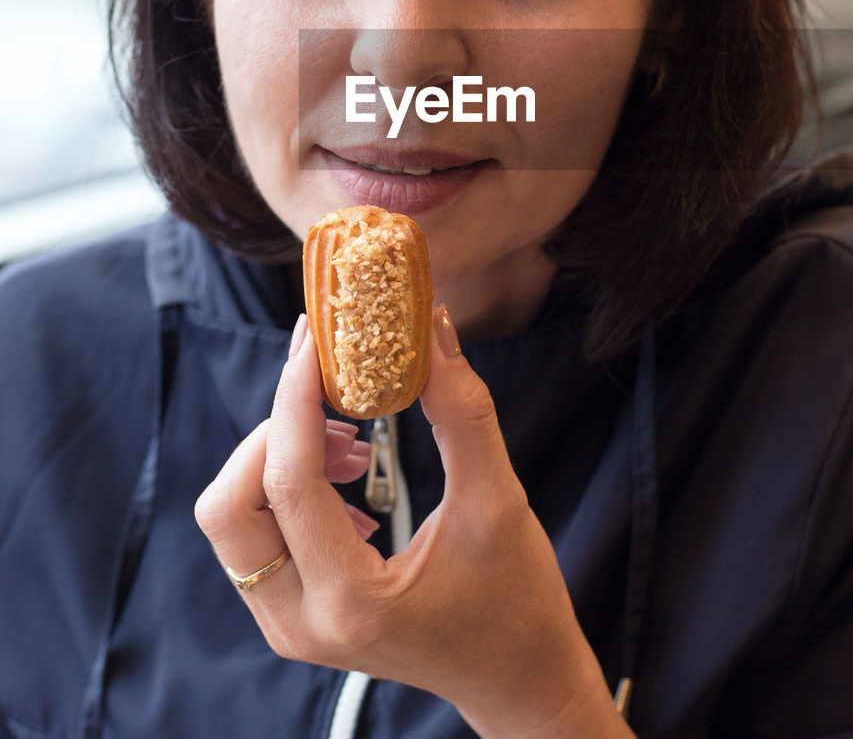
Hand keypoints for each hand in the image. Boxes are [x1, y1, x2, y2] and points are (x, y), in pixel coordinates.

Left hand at [195, 309, 633, 738]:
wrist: (520, 682)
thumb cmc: (518, 601)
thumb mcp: (498, 500)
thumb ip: (460, 410)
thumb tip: (431, 323)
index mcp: (350, 600)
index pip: (288, 482)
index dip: (294, 398)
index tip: (315, 339)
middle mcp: (300, 622)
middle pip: (228, 506)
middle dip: (273, 431)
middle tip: (333, 392)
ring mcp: (288, 625)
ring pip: (233, 518)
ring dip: (279, 456)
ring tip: (353, 437)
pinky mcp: (292, 615)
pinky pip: (255, 534)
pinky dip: (286, 485)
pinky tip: (349, 473)